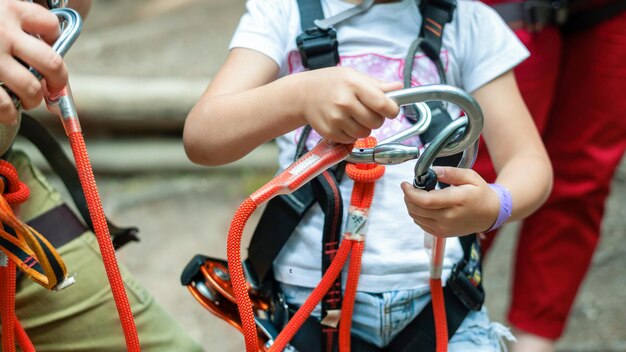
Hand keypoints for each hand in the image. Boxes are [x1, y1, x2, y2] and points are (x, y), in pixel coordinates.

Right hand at [0, 0, 66, 124]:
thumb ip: (12, 19)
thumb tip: (43, 42)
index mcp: (8, 10)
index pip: (50, 26)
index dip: (54, 38)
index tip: (49, 45)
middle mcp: (3, 34)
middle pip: (52, 63)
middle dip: (57, 80)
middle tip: (53, 86)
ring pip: (31, 88)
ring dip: (34, 99)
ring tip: (28, 99)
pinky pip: (4, 104)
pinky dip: (10, 113)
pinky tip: (9, 112)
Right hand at [294, 67, 401, 143]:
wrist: (302, 95)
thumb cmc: (330, 83)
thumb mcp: (353, 76)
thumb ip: (377, 85)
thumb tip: (400, 88)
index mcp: (354, 85)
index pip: (384, 104)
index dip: (392, 110)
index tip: (391, 109)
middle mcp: (344, 102)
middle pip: (376, 122)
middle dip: (376, 118)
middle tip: (367, 111)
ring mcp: (336, 119)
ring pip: (365, 133)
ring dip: (364, 127)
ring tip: (353, 116)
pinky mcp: (330, 132)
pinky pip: (352, 139)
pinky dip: (351, 134)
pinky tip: (343, 122)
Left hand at [401, 166, 499, 236]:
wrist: (491, 214)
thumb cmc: (480, 193)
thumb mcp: (470, 177)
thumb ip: (450, 173)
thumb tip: (433, 171)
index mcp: (456, 201)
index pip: (425, 200)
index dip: (410, 192)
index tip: (405, 184)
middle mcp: (448, 218)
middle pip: (417, 209)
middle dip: (408, 196)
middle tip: (411, 187)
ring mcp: (444, 228)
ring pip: (416, 217)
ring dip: (411, 204)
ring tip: (418, 194)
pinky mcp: (441, 233)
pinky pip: (421, 223)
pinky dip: (417, 213)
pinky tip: (424, 205)